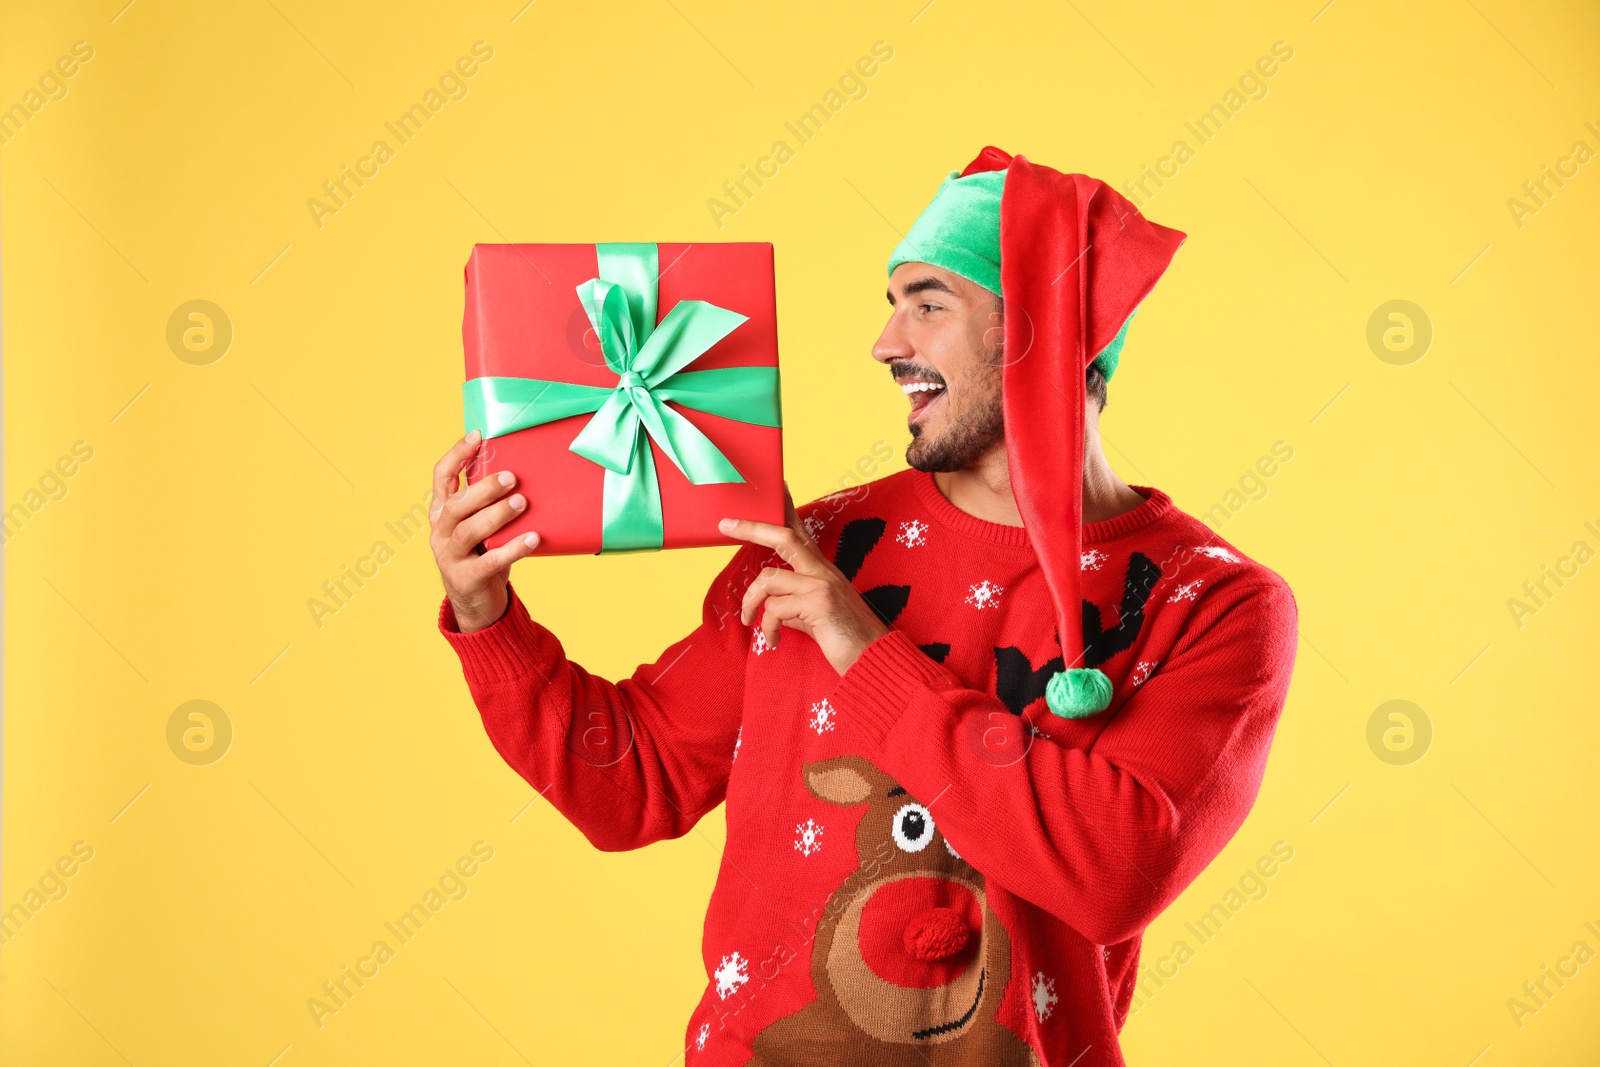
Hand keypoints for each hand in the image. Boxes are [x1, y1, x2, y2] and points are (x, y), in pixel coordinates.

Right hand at [429, 431, 540, 632]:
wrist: (476, 603)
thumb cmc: (484, 553)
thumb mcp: (482, 526)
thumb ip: (489, 503)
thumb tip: (523, 469)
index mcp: (442, 512)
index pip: (441, 477)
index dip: (456, 455)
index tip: (477, 436)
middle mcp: (441, 532)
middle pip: (456, 504)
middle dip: (483, 489)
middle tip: (511, 477)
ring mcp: (450, 557)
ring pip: (469, 531)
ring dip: (497, 515)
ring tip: (522, 503)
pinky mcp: (467, 579)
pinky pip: (490, 560)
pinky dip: (513, 548)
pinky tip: (533, 538)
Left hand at [719, 486, 889, 674]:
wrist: (873, 660)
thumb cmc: (845, 642)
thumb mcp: (812, 619)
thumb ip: (791, 607)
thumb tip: (769, 608)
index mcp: (822, 572)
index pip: (800, 532)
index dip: (787, 509)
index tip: (776, 487)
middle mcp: (823, 572)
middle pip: (783, 536)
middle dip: (752, 528)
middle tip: (725, 524)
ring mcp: (822, 584)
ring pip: (768, 578)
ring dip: (750, 602)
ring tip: (748, 621)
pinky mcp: (818, 602)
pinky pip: (774, 609)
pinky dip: (768, 628)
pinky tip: (774, 642)